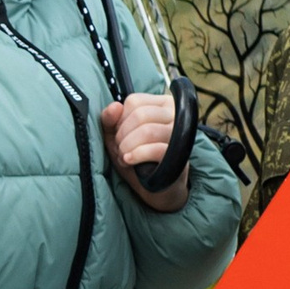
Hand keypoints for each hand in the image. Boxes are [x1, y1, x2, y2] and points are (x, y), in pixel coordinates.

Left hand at [100, 95, 189, 212]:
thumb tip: (115, 106)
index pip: (134, 101)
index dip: (120, 120)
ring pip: (147, 131)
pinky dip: (137, 155)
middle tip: (121, 149)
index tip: (121, 135)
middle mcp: (175, 115)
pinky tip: (130, 161)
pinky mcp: (180, 155)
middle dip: (122, 135)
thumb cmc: (138, 156)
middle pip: (140, 115)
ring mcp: (180, 135)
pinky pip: (155, 149)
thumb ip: (110, 119)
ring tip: (125, 157)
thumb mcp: (118, 136)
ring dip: (127, 147)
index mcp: (162, 104)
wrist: (157, 187)